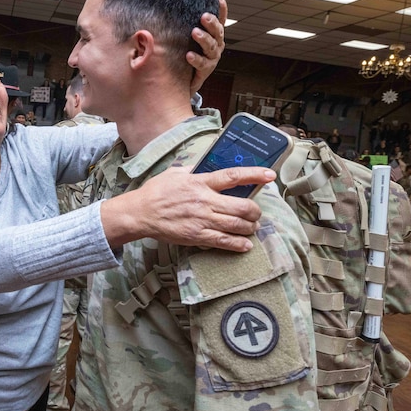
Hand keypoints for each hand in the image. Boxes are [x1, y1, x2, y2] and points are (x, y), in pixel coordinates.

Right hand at [102, 166, 272, 251]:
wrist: (140, 213)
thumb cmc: (156, 192)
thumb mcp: (175, 173)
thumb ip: (193, 171)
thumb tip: (204, 166)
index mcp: (200, 182)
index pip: (233, 176)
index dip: (254, 175)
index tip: (270, 175)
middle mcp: (205, 201)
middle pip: (242, 206)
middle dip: (255, 211)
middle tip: (256, 213)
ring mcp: (202, 220)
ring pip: (237, 225)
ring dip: (250, 228)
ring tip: (252, 228)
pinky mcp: (197, 236)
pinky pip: (223, 242)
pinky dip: (238, 244)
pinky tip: (245, 245)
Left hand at [187, 0, 226, 94]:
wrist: (183, 80)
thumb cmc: (184, 52)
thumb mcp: (186, 37)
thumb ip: (184, 23)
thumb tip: (171, 2)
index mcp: (214, 34)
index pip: (220, 19)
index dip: (221, 9)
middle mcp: (216, 44)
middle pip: (218, 31)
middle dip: (212, 23)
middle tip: (203, 16)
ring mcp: (212, 58)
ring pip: (212, 47)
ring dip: (204, 39)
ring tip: (194, 32)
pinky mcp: (205, 70)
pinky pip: (202, 64)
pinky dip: (196, 59)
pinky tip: (189, 55)